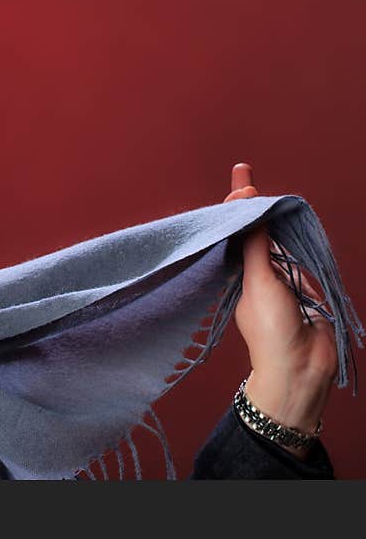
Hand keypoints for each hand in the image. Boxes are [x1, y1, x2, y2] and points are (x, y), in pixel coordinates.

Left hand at [223, 163, 337, 458]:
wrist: (300, 367)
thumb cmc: (270, 328)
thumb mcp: (258, 281)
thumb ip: (255, 244)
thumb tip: (247, 204)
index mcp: (237, 273)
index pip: (234, 230)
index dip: (235, 204)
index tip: (239, 176)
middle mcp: (256, 272)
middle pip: (253, 230)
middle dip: (249, 204)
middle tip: (243, 171)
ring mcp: (280, 279)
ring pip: (276, 240)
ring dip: (271, 217)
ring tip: (261, 188)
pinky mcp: (303, 286)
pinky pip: (298, 256)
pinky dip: (294, 238)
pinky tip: (289, 219)